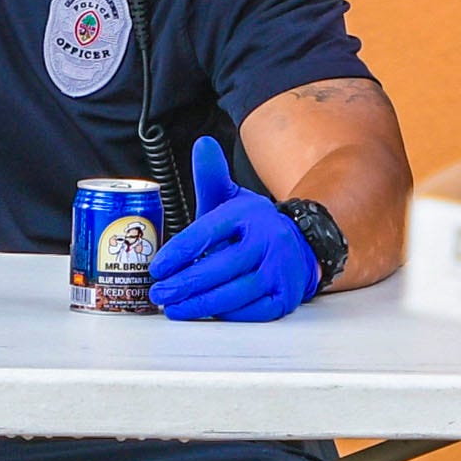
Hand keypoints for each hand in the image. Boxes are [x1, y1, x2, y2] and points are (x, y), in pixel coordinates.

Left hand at [151, 137, 321, 323]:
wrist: (303, 244)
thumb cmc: (254, 227)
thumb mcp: (234, 199)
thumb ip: (212, 177)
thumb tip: (203, 145)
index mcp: (248, 215)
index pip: (209, 232)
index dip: (181, 251)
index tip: (157, 268)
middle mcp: (268, 241)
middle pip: (222, 266)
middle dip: (186, 283)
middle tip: (159, 293)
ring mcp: (279, 270)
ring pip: (237, 292)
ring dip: (201, 304)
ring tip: (174, 308)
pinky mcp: (285, 296)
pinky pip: (254, 310)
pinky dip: (228, 315)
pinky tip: (205, 315)